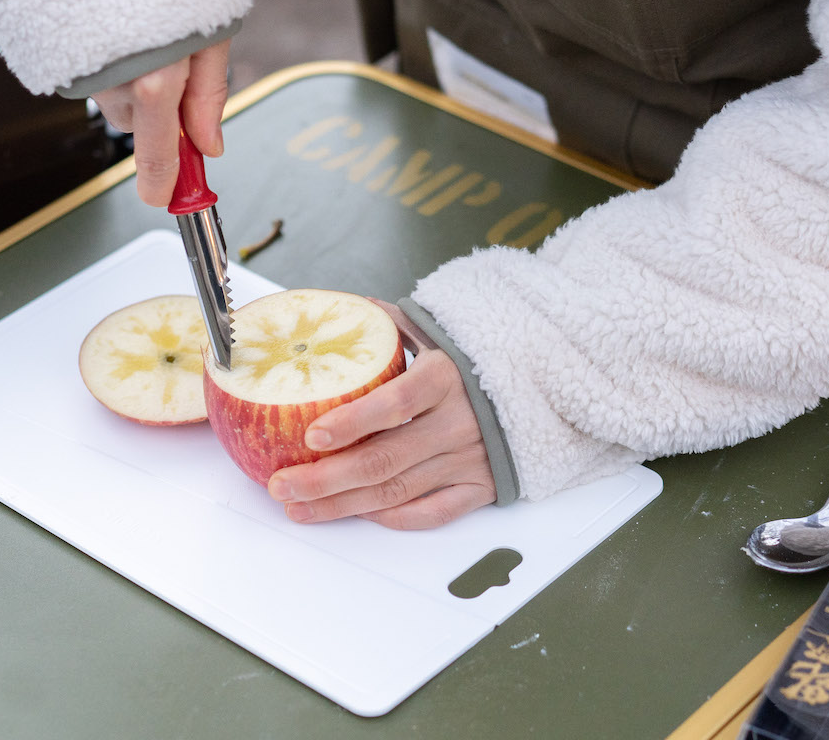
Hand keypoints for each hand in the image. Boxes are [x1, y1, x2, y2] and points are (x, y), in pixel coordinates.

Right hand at [90, 39, 231, 206]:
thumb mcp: (212, 34)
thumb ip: (209, 94)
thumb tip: (208, 145)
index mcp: (152, 83)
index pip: (156, 158)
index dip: (163, 184)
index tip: (166, 196)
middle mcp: (112, 81)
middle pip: (135, 125)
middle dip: (156, 110)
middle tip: (175, 68)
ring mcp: (84, 67)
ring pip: (114, 97)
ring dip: (132, 80)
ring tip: (150, 36)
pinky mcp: (68, 53)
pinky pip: (96, 74)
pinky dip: (113, 62)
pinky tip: (128, 34)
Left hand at [267, 300, 496, 529]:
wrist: (546, 382)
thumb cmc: (480, 356)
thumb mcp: (439, 329)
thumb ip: (390, 324)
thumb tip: (340, 311)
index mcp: (445, 378)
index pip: (394, 404)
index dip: (352, 422)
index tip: (311, 434)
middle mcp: (457, 423)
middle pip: (384, 460)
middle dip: (325, 479)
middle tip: (282, 486)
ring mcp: (469, 460)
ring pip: (397, 492)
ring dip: (342, 505)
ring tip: (299, 507)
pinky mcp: (481, 487)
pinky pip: (432, 514)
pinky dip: (393, 518)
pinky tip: (357, 514)